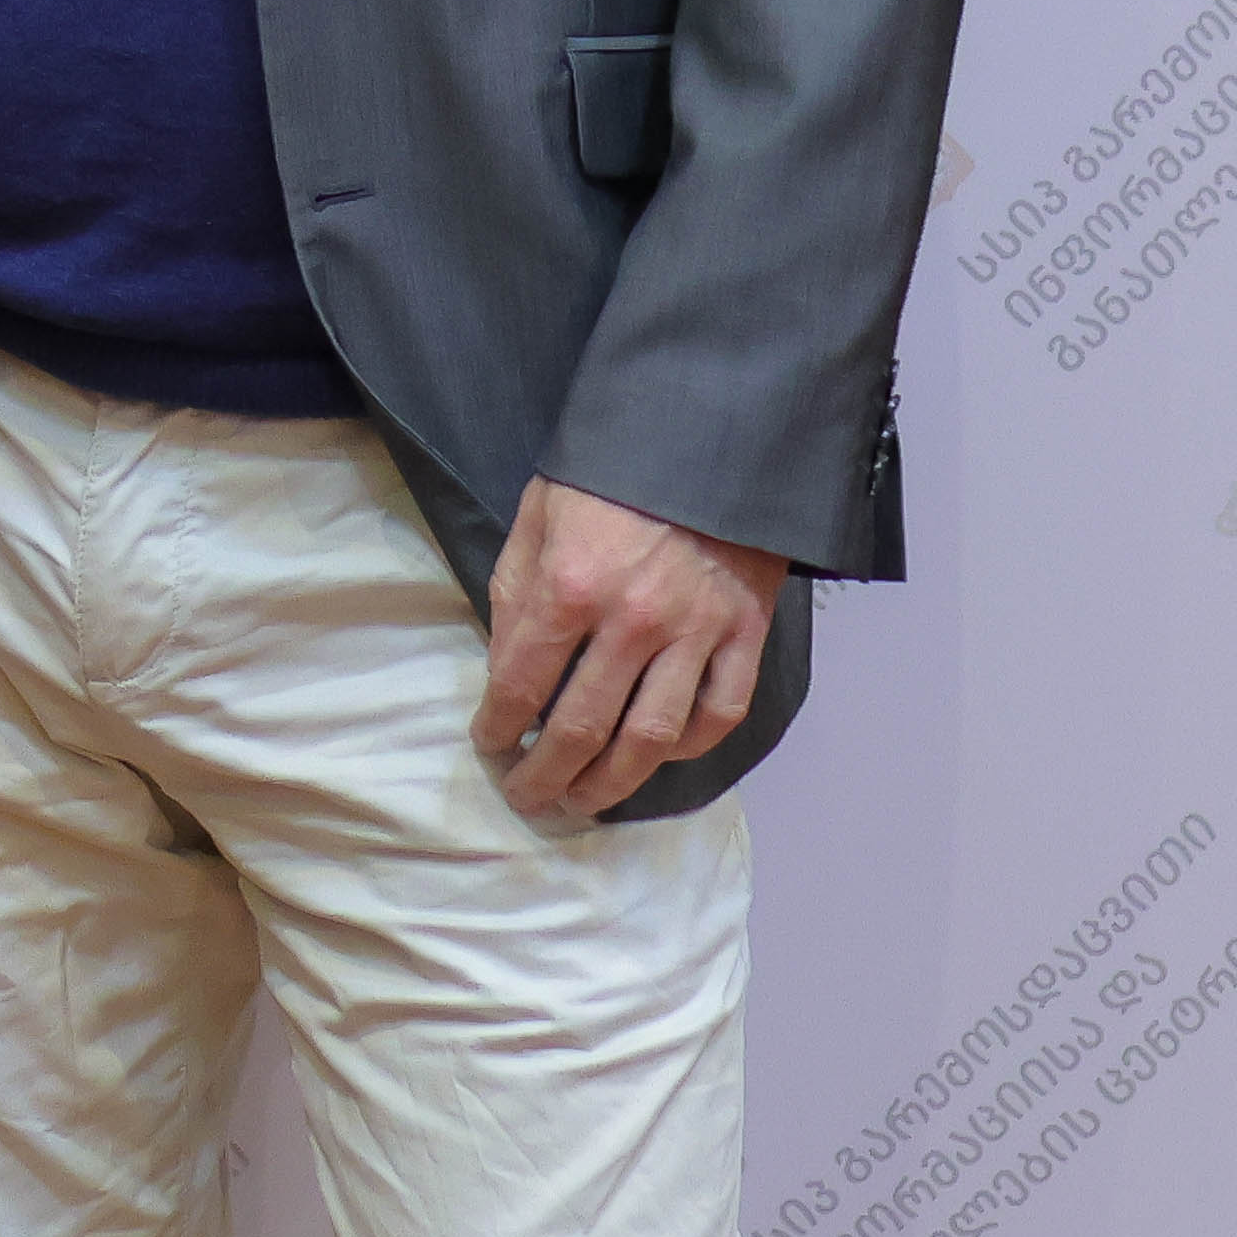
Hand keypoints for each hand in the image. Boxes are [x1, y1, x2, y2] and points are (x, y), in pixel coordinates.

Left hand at [481, 476, 780, 821]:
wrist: (708, 435)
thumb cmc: (609, 473)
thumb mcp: (536, 515)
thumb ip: (515, 591)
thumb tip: (506, 666)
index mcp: (569, 587)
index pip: (521, 685)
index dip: (499, 727)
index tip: (490, 744)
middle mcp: (632, 621)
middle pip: (583, 728)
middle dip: (547, 774)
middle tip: (529, 797)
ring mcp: (697, 632)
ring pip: (653, 738)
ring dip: (613, 782)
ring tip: (585, 800)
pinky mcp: (747, 632)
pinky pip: (722, 712)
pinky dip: (691, 747)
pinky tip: (660, 757)